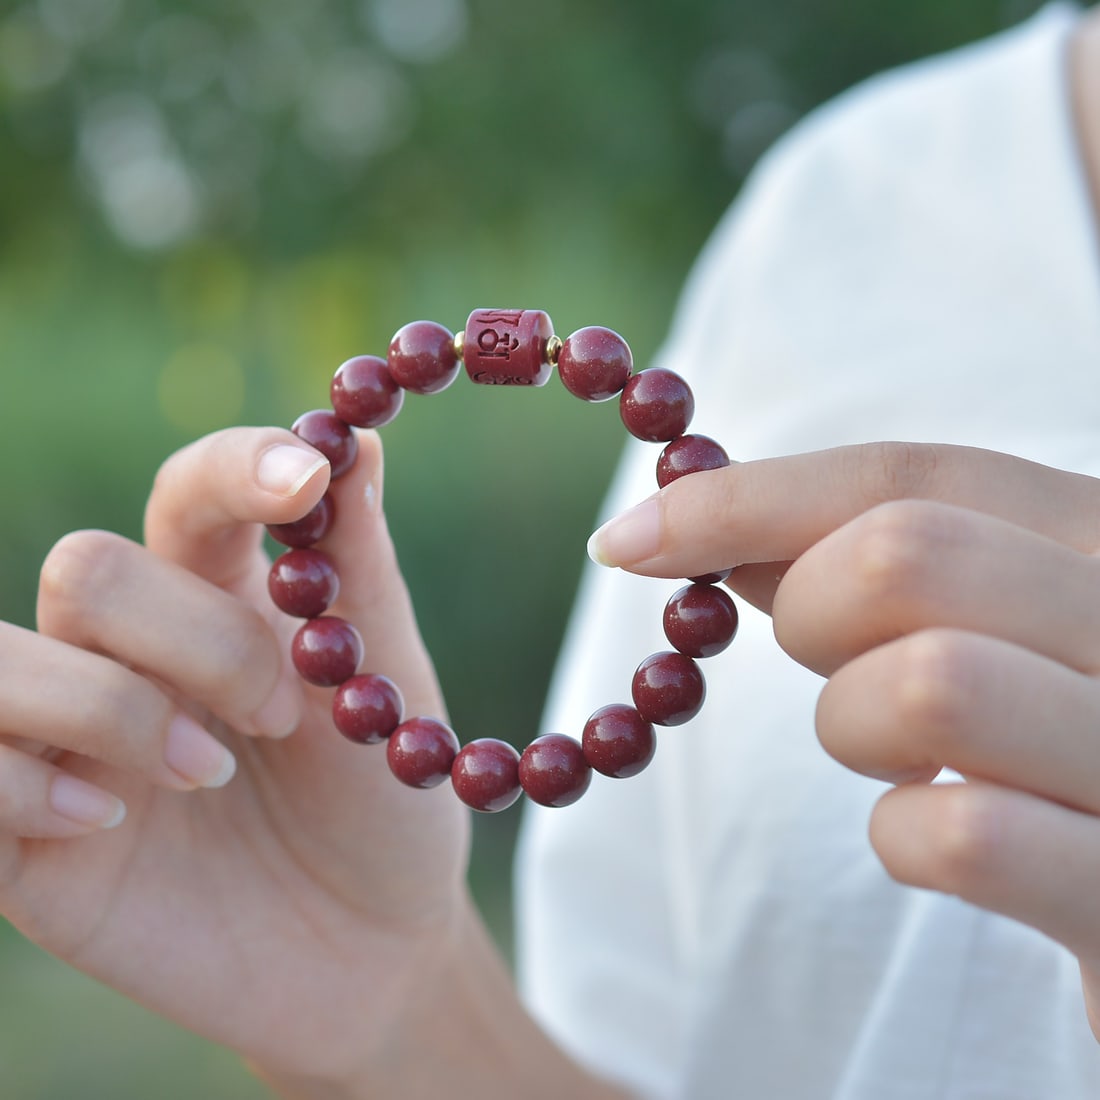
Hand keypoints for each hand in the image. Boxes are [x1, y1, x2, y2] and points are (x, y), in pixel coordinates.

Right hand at [0, 427, 469, 1087]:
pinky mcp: (26, 836)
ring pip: (2, 654)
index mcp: (223, 601)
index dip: (233, 468)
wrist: (372, 949)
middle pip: (91, 569)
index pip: (189, 493)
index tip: (303, 480)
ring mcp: (69, 741)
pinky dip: (25, 781)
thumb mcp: (390, 689)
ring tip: (204, 774)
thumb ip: (356, 570)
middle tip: (278, 715)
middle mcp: (132, 654)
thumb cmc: (384, 806)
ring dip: (110, 707)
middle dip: (197, 638)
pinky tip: (109, 820)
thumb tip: (355, 436)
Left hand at [589, 441, 1099, 1038]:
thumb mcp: (998, 622)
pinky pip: (962, 839)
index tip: (630, 539)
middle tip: (827, 664)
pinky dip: (901, 838)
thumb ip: (878, 565)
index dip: (747, 499)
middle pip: (907, 555)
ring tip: (898, 758)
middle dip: (809, 613)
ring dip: (855, 726)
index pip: (914, 477)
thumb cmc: (1062, 745)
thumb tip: (708, 519)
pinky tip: (930, 839)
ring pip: (929, 684)